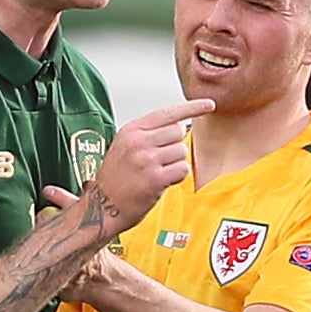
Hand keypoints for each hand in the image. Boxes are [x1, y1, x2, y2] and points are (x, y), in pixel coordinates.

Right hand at [87, 99, 213, 231]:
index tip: (209, 104)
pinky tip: (161, 181)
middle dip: (174, 146)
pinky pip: (182, 169)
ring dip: (175, 163)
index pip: (168, 112)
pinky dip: (177, 177)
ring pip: (181, 151)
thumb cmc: (115, 179)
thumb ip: (148, 133)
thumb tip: (178, 126)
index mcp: (131, 130)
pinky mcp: (155, 178)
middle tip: (159, 161)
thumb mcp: (124, 145)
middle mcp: (138, 141)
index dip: (192, 107)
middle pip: (178, 131)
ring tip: (156, 172)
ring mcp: (146, 159)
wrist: (101, 207)